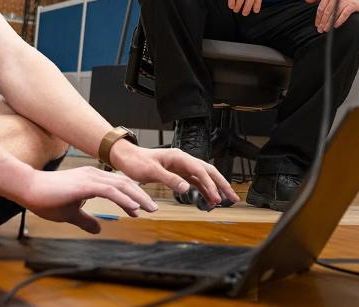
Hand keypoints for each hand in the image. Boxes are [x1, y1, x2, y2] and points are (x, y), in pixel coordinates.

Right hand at [17, 166, 158, 233]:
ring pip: (121, 185)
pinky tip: (132, 208)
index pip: (117, 186)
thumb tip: (98, 230)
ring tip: (149, 209)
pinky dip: (123, 199)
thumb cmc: (45, 198)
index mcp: (90, 179)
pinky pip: (109, 191)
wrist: (28, 188)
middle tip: (153, 208)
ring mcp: (90, 178)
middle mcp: (93, 174)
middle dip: (140, 196)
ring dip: (137, 197)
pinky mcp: (85, 184)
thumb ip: (85, 220)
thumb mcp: (70, 213)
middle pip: (124, 183)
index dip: (130, 197)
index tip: (139, 210)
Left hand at [108, 141, 239, 207]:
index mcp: (179, 157)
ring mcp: (182, 166)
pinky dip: (204, 189)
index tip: (216, 197)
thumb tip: (186, 188)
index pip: (200, 170)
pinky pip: (195, 181)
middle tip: (232, 198)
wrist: (127, 157)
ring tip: (224, 201)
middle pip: (208, 171)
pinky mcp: (179, 172)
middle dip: (221, 184)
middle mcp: (183, 160)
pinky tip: (209, 198)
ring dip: (214, 188)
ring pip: (204, 176)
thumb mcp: (151, 171)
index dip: (210, 184)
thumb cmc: (137, 162)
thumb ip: (169, 179)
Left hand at [305, 0, 358, 31]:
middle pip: (327, 11)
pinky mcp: (352, 5)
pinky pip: (344, 14)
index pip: (321, 7)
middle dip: (323, 22)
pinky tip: (335, 26)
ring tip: (326, 30)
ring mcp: (345, 0)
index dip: (318, 17)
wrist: (354, 0)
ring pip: (335, 13)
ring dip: (329, 23)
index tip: (317, 25)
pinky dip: (339, 20)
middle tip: (320, 30)